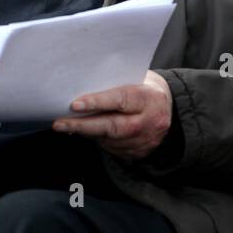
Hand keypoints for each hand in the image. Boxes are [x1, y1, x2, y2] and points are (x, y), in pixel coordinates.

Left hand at [52, 71, 172, 161]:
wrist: (173, 112)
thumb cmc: (148, 89)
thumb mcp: (140, 78)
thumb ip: (118, 82)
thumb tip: (84, 82)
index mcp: (150, 98)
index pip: (121, 100)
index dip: (97, 102)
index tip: (75, 104)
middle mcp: (149, 122)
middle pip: (112, 127)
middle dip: (83, 125)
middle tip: (60, 123)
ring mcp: (145, 141)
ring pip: (109, 141)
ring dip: (85, 133)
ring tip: (65, 125)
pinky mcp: (138, 153)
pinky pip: (112, 149)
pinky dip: (96, 140)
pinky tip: (84, 132)